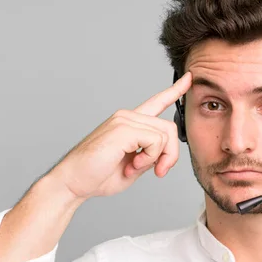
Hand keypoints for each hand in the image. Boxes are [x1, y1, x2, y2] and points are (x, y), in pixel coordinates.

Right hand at [48, 72, 191, 199]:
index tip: (188, 78)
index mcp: (130, 123)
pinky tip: (132, 164)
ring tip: (135, 167)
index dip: (174, 90)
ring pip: (165, 134)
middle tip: (158, 171)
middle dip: (171, 154)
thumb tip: (165, 154)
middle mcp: (127, 116)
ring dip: (157, 158)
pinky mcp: (122, 128)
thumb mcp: (135, 166)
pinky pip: (155, 141)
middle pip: (169, 127)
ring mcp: (124, 120)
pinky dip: (149, 157)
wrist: (73, 182)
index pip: (156, 102)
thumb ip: (152, 155)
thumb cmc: (98, 175)